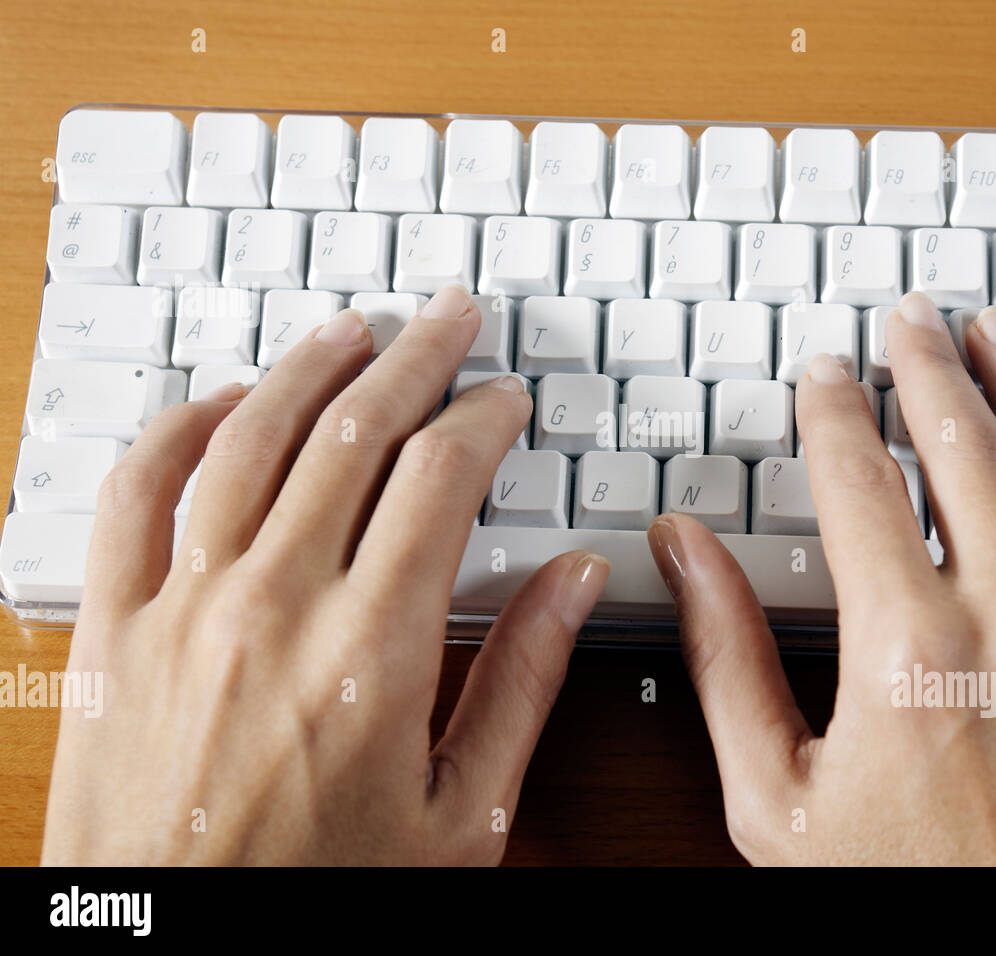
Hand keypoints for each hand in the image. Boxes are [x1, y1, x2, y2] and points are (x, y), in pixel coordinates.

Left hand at [41, 286, 607, 864]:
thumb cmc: (327, 897)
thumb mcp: (465, 813)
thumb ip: (524, 681)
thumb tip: (574, 582)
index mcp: (374, 649)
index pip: (440, 476)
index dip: (482, 416)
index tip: (503, 399)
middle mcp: (274, 606)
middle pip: (354, 429)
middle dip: (415, 357)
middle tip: (448, 317)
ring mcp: (181, 608)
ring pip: (250, 436)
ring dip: (310, 366)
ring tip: (355, 329)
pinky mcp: (112, 630)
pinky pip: (137, 490)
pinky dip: (182, 427)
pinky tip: (225, 402)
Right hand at [646, 292, 995, 864]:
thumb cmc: (904, 899)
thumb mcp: (776, 797)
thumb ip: (726, 660)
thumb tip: (685, 554)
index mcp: (906, 652)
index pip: (858, 479)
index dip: (833, 411)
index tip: (824, 377)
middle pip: (967, 444)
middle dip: (928, 365)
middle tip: (909, 320)